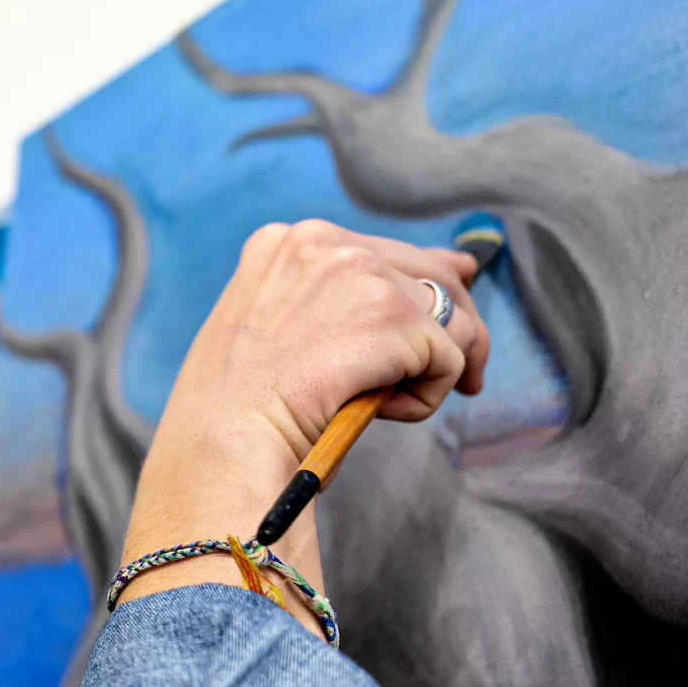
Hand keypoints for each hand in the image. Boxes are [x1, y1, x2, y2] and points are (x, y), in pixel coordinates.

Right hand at [118, 220, 490, 632]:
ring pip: (450, 320)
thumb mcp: (278, 326)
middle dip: (450, 333)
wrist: (224, 444)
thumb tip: (463, 265)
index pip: (380, 254)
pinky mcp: (396, 318)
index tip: (415, 335)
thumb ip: (346, 293)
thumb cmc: (239, 407)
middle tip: (452, 380)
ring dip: (431, 370)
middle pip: (431, 276)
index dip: (410, 298)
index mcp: (285, 242)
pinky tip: (379, 412)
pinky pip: (450, 361)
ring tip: (388, 404)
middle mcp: (324, 243)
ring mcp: (362, 274)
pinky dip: (425, 399)